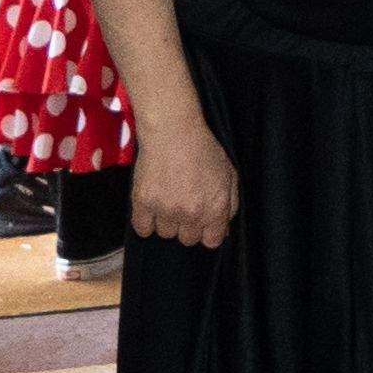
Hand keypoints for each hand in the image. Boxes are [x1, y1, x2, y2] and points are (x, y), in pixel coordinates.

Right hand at [133, 115, 237, 249]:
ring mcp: (166, 210)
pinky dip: (146, 222)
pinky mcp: (143, 203)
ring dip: (167, 221)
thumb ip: (229, 206)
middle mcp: (191, 214)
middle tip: (183, 205)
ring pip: (166, 234)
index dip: (206, 232)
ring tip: (167, 200)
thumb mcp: (229, 176)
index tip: (201, 222)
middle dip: (187, 226)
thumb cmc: (203, 149)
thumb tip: (222, 230)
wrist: (173, 131)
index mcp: (215, 208)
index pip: (211, 241)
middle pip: (187, 239)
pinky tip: (151, 209)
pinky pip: (142, 228)